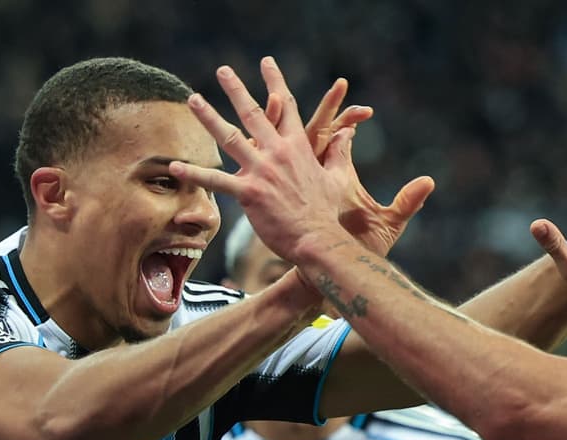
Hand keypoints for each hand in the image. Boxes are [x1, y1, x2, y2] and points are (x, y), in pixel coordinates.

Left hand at [172, 58, 432, 265]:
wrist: (327, 248)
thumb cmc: (342, 228)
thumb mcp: (352, 192)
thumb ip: (364, 171)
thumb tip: (393, 162)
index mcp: (303, 150)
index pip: (289, 108)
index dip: (277, 84)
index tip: (267, 64)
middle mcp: (281, 154)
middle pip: (256, 113)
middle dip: (238, 89)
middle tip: (222, 70)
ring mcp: (263, 171)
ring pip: (231, 137)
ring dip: (209, 117)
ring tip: (191, 99)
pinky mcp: (250, 193)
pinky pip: (217, 180)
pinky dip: (195, 172)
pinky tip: (173, 165)